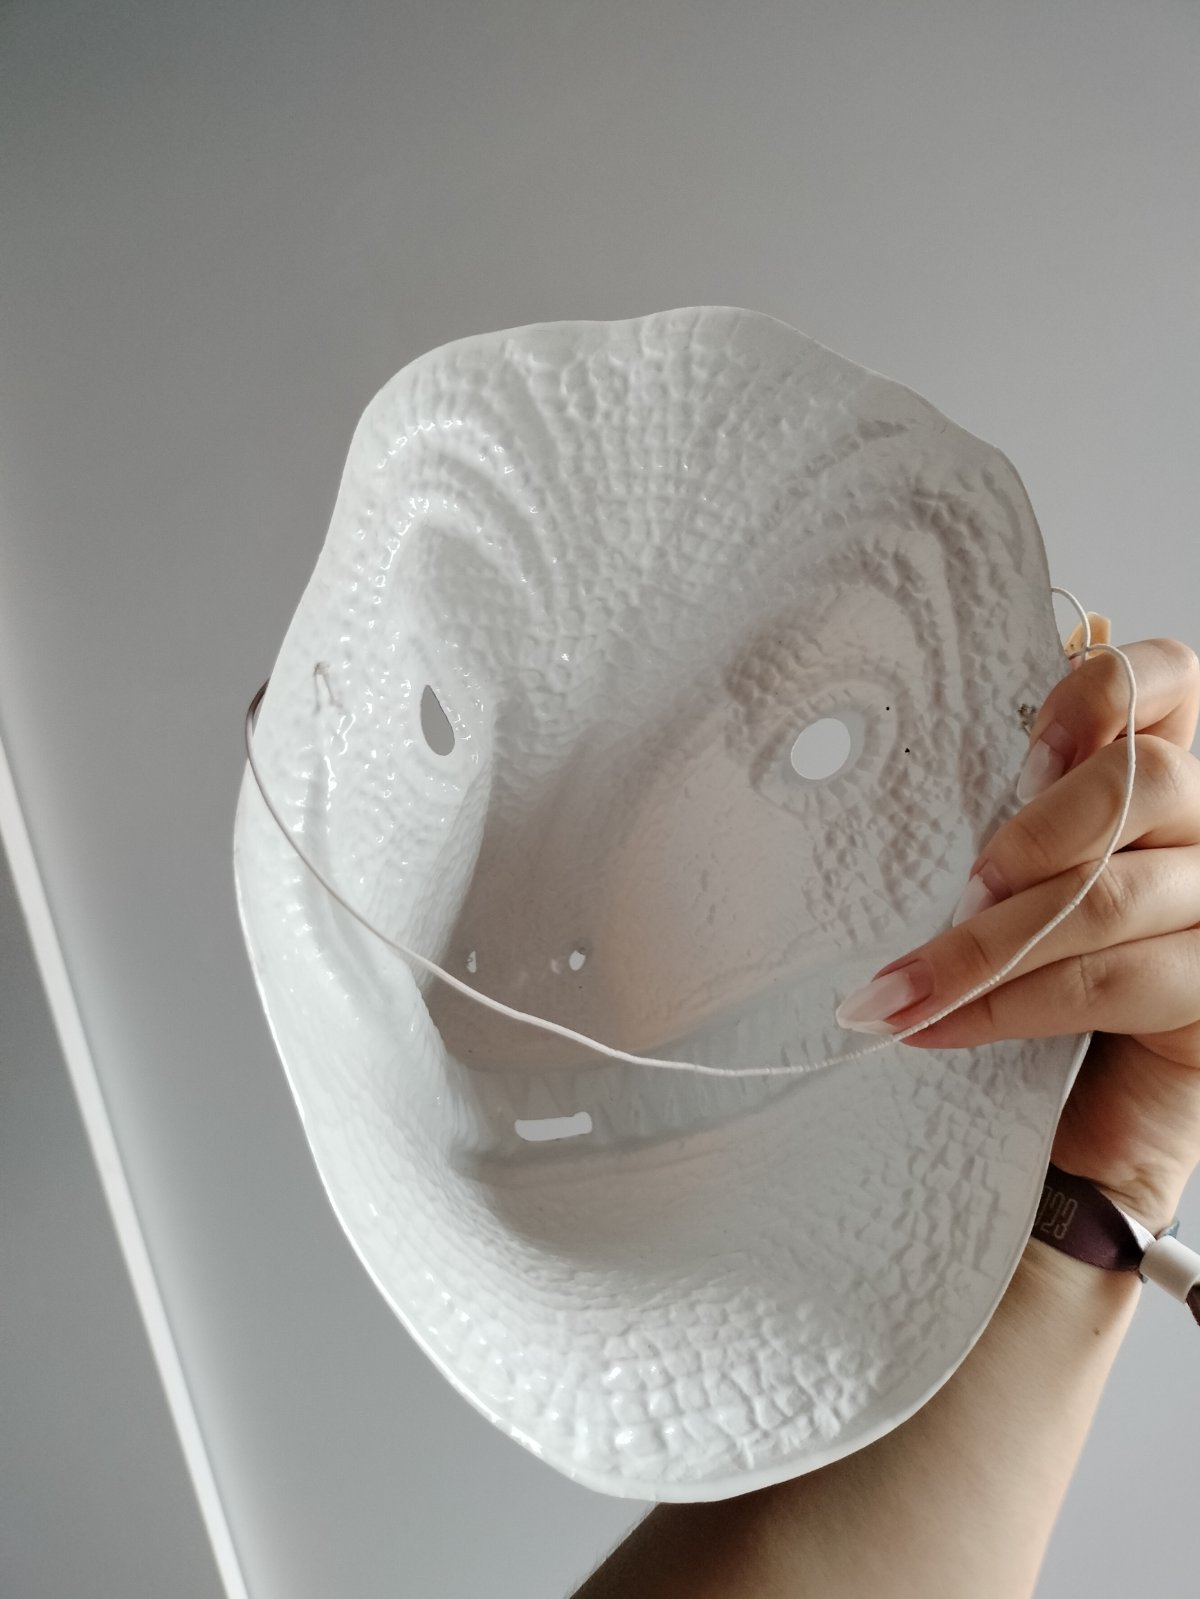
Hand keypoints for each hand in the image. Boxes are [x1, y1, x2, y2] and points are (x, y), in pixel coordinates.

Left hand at [836, 636, 1199, 1232]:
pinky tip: (936, 1024)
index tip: (1025, 743)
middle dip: (1036, 832)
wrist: (1067, 1133)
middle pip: (1147, 783)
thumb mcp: (1000, 883)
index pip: (1166, 682)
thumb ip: (995, 819)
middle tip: (961, 887)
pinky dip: (1006, 1003)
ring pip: (1111, 895)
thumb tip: (896, 778)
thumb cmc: (1021, 984)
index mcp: (1154, 781)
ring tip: (901, 985)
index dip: (1102, 690)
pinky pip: (1108, 982)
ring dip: (988, 942)